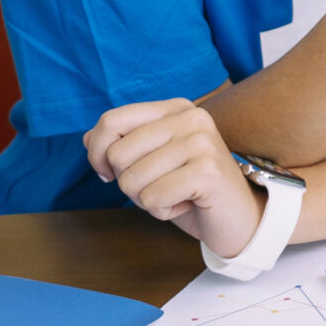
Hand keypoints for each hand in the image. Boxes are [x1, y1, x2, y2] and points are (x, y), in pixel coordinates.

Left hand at [85, 99, 261, 255]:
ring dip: (147, 200)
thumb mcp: (152, 162)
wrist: (238, 218)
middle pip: (117, 154)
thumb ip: (121, 144)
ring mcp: (201, 142)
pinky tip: (186, 204)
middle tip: (160, 186)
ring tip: (175, 195)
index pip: (111, 120)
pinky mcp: (207, 170)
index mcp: (175, 108)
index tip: (108, 174)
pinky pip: (153, 198)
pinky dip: (162, 212)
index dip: (97, 153)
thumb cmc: (190, 190)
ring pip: (132, 180)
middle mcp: (190, 117)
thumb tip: (87, 138)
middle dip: (128, 183)